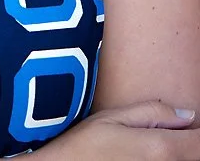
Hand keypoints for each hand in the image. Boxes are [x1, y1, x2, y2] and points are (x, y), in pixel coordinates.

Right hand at [34, 100, 199, 159]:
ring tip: (148, 144)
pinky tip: (142, 154)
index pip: (199, 143)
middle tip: (172, 132)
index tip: (192, 126)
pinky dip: (163, 160)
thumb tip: (187, 116)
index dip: (198, 132)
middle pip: (192, 156)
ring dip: (176, 154)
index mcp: (158, 148)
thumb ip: (152, 113)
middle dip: (189, 144)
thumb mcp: (113, 118)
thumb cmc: (81, 146)